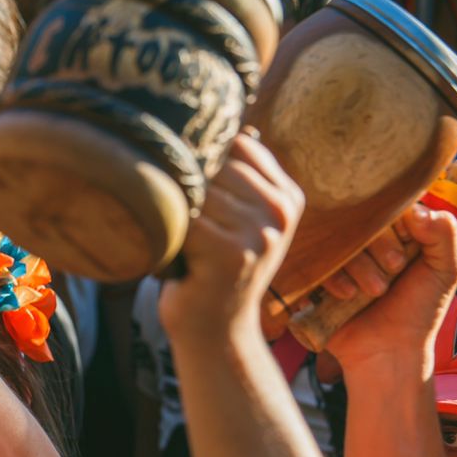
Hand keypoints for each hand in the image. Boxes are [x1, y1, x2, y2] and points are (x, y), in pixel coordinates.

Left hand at [157, 133, 304, 346]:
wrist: (215, 333)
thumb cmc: (211, 271)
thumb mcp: (235, 221)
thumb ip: (233, 178)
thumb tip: (214, 123)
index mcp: (287, 197)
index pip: (238, 145)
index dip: (203, 155)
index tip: (180, 173)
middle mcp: (281, 211)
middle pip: (216, 165)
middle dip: (185, 183)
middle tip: (169, 212)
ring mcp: (261, 232)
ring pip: (199, 190)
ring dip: (175, 209)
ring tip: (171, 233)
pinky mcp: (234, 252)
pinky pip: (186, 219)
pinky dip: (169, 232)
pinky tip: (171, 251)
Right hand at [324, 203, 456, 378]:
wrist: (390, 353)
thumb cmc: (419, 312)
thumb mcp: (446, 270)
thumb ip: (444, 234)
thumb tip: (416, 209)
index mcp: (395, 230)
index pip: (386, 203)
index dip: (395, 223)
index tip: (406, 253)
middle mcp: (364, 239)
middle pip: (359, 218)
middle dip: (379, 246)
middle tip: (393, 270)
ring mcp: (338, 258)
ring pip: (337, 240)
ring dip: (358, 266)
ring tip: (373, 292)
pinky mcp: (316, 277)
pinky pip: (313, 263)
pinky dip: (332, 279)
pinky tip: (348, 296)